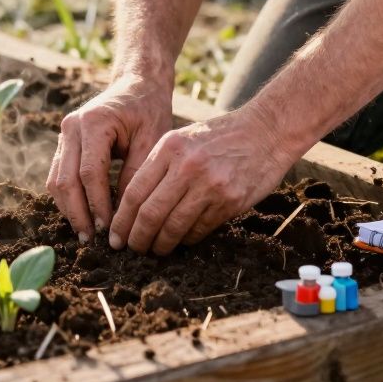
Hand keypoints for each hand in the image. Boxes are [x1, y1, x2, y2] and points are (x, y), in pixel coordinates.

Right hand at [46, 74, 172, 241]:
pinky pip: (59, 175)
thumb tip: (123, 216)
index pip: (89, 173)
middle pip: (65, 180)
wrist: (137, 85)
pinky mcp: (64, 143)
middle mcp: (72, 127)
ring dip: (69, 210)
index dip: (97, 205)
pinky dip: (68, 198)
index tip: (110, 230)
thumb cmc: (149, 110)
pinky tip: (83, 216)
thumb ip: (136, 175)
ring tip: (87, 234)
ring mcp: (64, 134)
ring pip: (56, 180)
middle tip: (93, 241)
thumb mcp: (151, 140)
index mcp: (94, 122)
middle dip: (78, 214)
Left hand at [108, 103, 301, 254]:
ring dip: (161, 244)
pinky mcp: (229, 201)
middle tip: (132, 249)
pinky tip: (182, 239)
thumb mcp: (183, 138)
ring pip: (174, 227)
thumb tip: (133, 206)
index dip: (121, 220)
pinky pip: (199, 229)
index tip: (115, 236)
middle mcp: (187, 166)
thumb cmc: (220, 136)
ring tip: (156, 250)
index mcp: (169, 148)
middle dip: (137, 238)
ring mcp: (210, 185)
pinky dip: (187, 239)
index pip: (134, 192)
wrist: (266, 131)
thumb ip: (159, 166)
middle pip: (150, 214)